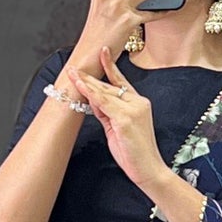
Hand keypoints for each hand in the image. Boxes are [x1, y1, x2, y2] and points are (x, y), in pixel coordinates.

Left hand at [68, 47, 172, 197]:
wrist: (149, 170)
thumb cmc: (135, 154)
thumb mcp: (117, 130)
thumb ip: (106, 114)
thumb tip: (94, 101)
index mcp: (138, 104)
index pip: (121, 81)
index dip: (110, 66)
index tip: (102, 52)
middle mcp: (138, 102)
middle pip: (109, 86)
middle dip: (90, 77)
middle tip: (74, 67)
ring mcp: (133, 109)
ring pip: (105, 92)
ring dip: (86, 83)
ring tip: (72, 74)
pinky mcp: (126, 118)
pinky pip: (104, 103)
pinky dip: (90, 94)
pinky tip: (80, 86)